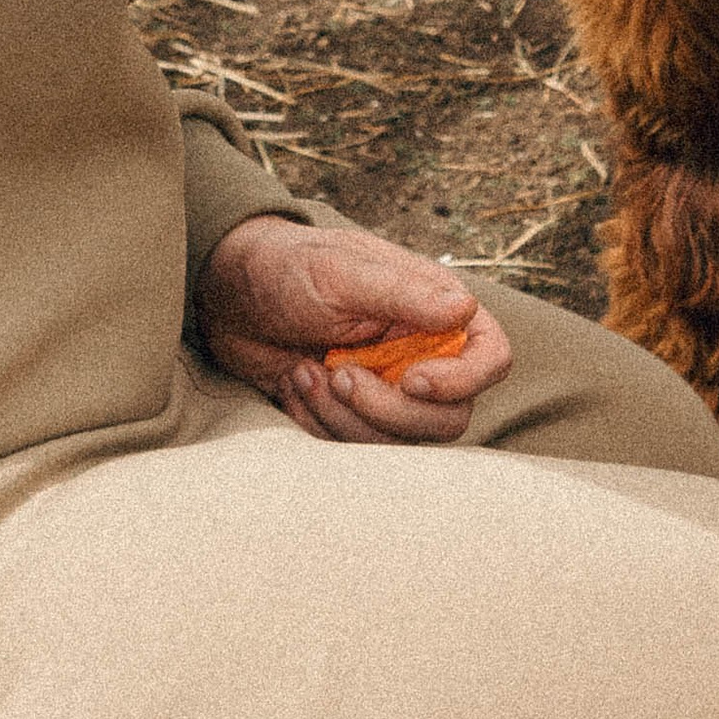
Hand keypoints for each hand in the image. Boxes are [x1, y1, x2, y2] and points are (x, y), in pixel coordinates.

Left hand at [196, 215, 513, 443]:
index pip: (490, 357)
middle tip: (340, 375)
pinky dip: (320, 426)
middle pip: (448, 418)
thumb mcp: (343, 271)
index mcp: (433, 311)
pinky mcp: (349, 417)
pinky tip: (294, 384)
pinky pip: (353, 452)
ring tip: (306, 372)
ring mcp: (386, 391)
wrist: (228, 294)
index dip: (463, 381)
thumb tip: (466, 308)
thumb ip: (404, 293)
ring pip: (400, 443)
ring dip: (348, 418)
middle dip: (390, 410)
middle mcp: (421, 355)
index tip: (411, 380)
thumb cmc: (288, 266)